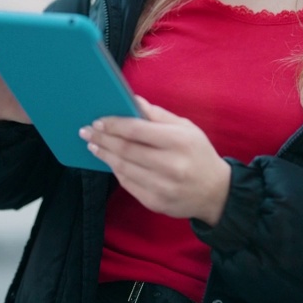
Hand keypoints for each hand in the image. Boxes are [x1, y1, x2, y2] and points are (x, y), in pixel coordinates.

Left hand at [80, 96, 230, 224]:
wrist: (216, 193)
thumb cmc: (199, 154)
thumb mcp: (186, 128)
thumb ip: (157, 115)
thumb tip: (132, 100)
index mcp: (179, 141)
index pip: (136, 130)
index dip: (113, 124)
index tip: (98, 121)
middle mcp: (170, 165)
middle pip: (125, 149)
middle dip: (102, 139)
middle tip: (87, 132)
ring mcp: (162, 187)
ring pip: (122, 168)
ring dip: (104, 155)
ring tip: (94, 145)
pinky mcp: (155, 202)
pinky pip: (128, 184)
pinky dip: (116, 171)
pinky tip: (110, 161)